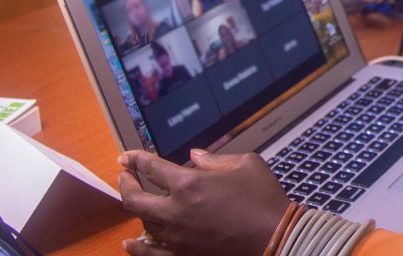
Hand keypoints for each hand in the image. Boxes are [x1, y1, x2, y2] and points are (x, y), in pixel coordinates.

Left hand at [118, 149, 289, 255]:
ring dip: (138, 210)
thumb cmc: (264, 199)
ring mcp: (177, 237)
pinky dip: (138, 248)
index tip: (127, 156)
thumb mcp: (246, 164)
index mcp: (189, 183)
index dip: (135, 159)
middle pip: (134, 198)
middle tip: (124, 175)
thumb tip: (195, 156)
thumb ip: (215, 159)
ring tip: (137, 201)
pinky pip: (151, 254)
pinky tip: (130, 243)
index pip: (150, 167)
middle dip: (125, 183)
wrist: (277, 238)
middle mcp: (176, 211)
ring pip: (143, 224)